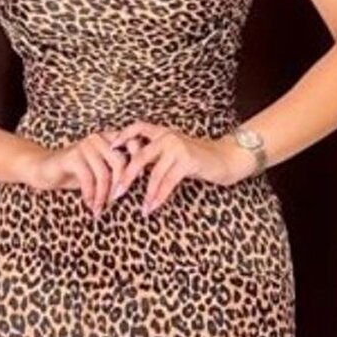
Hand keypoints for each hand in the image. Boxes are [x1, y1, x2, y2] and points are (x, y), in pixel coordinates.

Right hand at [18, 130, 135, 215]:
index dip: (140, 161)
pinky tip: (90, 204)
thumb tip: (139, 181)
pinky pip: (88, 178)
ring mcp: (85, 146)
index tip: (138, 183)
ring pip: (104, 173)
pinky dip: (91, 195)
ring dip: (103, 195)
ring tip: (100, 208)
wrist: (44, 170)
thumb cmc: (76, 173)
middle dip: (119, 186)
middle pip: (120, 163)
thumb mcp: (100, 171)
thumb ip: (116, 170)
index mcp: (108, 139)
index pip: (133, 145)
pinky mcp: (73, 156)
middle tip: (114, 202)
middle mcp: (98, 139)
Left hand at [102, 122, 241, 214]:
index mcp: (163, 133)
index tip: (109, 148)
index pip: (138, 128)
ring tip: (142, 208)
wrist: (227, 158)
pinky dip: (159, 196)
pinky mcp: (187, 160)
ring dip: (147, 193)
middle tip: (116, 192)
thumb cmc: (200, 158)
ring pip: (154, 173)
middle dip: (126, 176)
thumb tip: (134, 169)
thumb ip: (158, 156)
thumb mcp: (176, 153)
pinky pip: (168, 181)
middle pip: (140, 156)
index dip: (122, 136)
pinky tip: (154, 206)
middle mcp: (168, 137)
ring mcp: (178, 147)